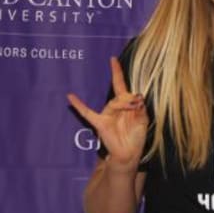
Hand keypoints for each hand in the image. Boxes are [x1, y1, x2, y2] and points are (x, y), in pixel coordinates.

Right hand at [67, 57, 148, 172]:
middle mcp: (115, 107)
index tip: (113, 59)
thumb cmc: (136, 137)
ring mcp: (107, 114)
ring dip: (124, 105)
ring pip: (114, 102)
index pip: (120, 85)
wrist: (129, 153)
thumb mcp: (143, 120)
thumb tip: (138, 96)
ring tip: (133, 108)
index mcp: (126, 104)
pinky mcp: (100, 123)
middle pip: (121, 95)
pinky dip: (78, 105)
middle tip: (138, 105)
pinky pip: (87, 113)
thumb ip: (141, 108)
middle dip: (131, 99)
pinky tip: (70, 96)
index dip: (117, 72)